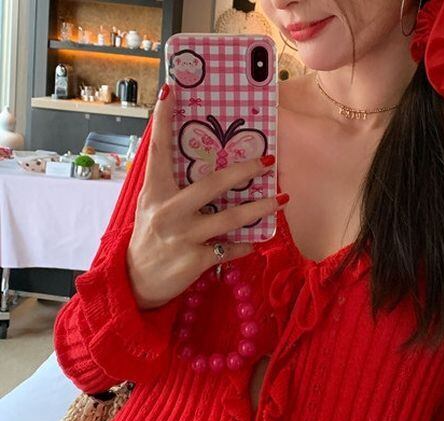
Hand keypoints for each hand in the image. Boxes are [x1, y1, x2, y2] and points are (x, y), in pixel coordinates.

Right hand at [127, 82, 286, 309]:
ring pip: (230, 218)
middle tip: (268, 161)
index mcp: (155, 192)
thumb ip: (173, 188)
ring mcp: (182, 236)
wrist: (138, 283)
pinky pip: (229, 249)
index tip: (172, 90)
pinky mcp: (194, 260)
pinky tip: (256, 241)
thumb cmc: (151, 238)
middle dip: (243, 171)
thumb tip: (203, 166)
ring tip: (281, 200)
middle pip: (212, 184)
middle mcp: (168, 211)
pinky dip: (245, 246)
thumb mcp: (154, 208)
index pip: (158, 150)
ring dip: (260, 209)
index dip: (163, 120)